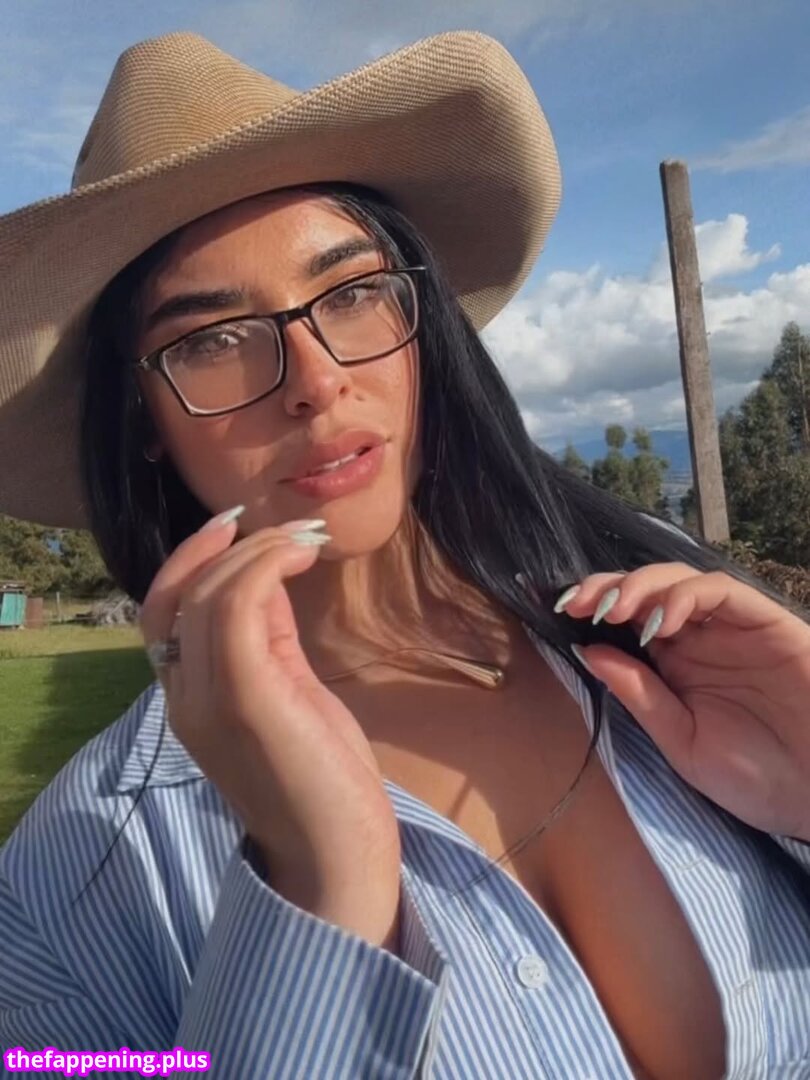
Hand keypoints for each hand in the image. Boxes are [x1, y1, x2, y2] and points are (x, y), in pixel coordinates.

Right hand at [139, 510, 401, 947]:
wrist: (335, 858)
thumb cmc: (322, 783)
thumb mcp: (289, 697)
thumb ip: (269, 644)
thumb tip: (269, 580)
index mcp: (190, 701)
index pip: (163, 614)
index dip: (191, 560)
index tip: (236, 528)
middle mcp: (184, 699)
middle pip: (175, 596)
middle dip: (222, 546)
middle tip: (284, 526)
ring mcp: (209, 700)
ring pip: (205, 594)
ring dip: (255, 552)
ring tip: (304, 540)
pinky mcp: (248, 698)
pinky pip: (236, 608)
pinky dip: (265, 567)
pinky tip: (302, 556)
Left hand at [557, 564, 809, 841]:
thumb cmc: (757, 779)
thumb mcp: (681, 742)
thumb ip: (639, 695)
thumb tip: (587, 651)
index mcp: (674, 666)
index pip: (624, 620)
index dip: (590, 608)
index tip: (556, 613)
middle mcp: (698, 638)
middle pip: (643, 591)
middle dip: (604, 589)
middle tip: (575, 604)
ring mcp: (730, 627)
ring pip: (677, 579)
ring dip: (638, 587)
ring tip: (612, 611)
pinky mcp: (764, 620)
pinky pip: (719, 591)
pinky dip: (684, 596)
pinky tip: (659, 623)